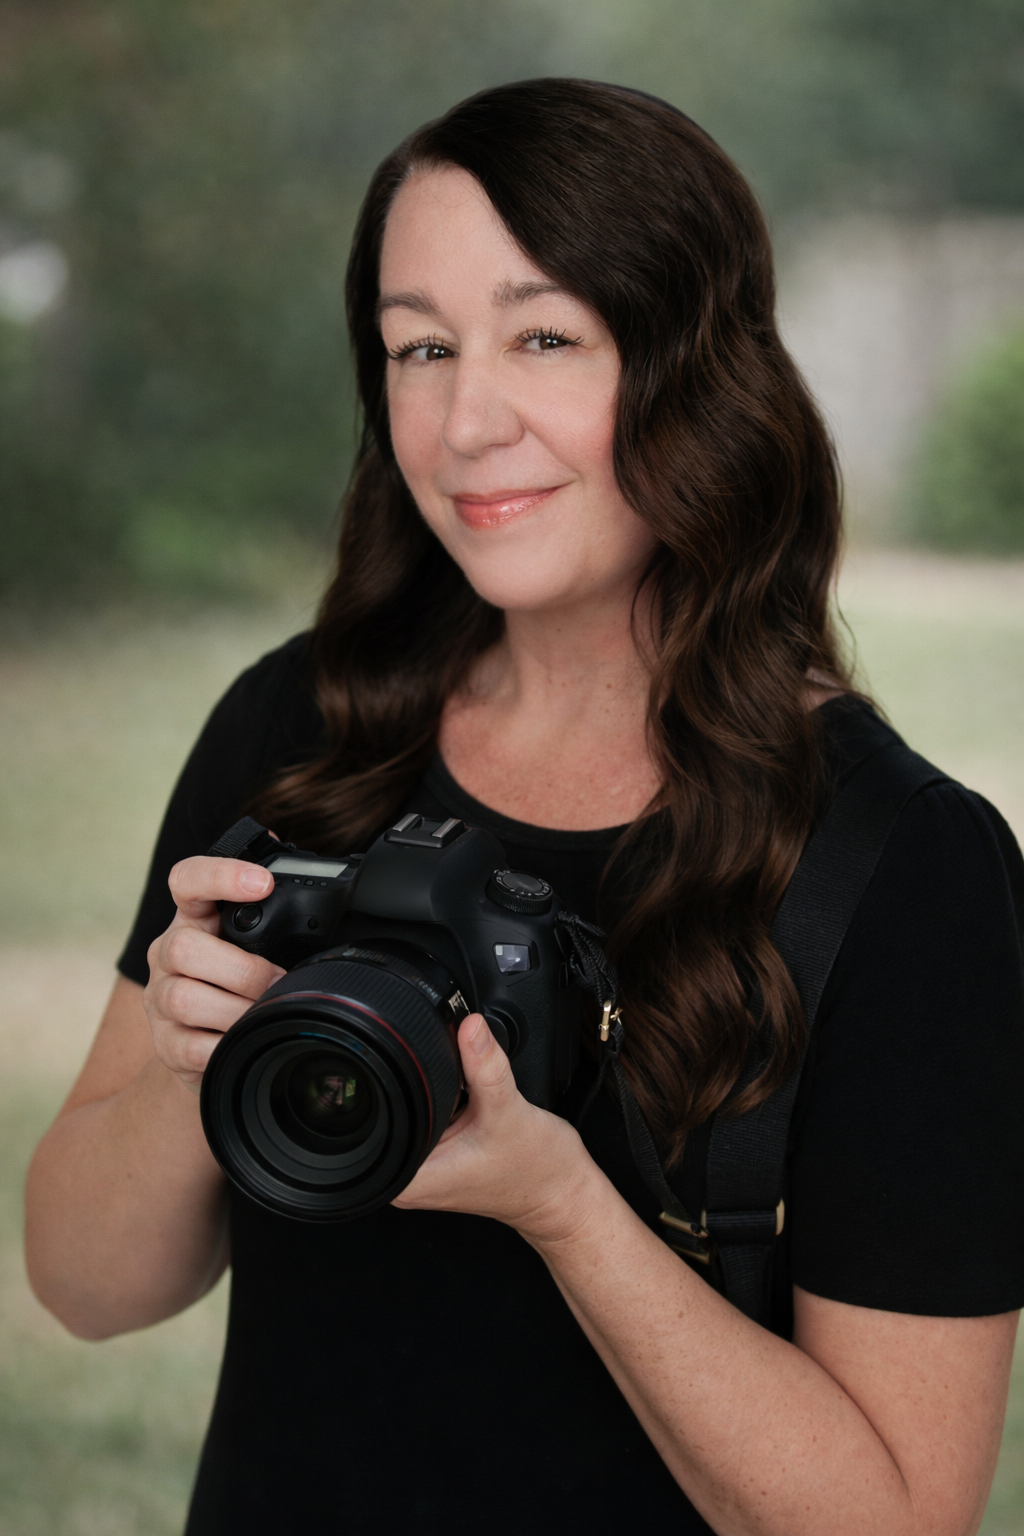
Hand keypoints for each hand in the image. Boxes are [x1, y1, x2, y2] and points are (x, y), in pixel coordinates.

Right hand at [144, 856, 285, 1092]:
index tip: (263, 883)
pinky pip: (189, 1046)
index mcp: (194, 918)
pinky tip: (245, 1042)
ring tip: (264, 1014)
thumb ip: (274, 916)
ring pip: (184, 998)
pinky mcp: (163, 1042)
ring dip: (235, 1010)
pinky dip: (224, 1047)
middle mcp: (168, 952)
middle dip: (242, 969)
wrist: (207, 1040)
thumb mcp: (255, 942)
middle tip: (278, 982)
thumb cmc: (239, 982)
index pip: (189, 880)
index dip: (220, 875)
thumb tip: (319, 880)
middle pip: (184, 948)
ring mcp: (160, 998)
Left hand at [392, 1013, 600, 1246]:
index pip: (381, 1114)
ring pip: (418, 1107)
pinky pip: (435, 1113)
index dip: (405, 1083)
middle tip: (466, 1095)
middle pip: (398, 1106)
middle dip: (430, 1088)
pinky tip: (475, 1108)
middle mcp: (411, 1177)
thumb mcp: (508, 1111)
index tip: (438, 1075)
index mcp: (412, 1178)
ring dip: (443, 1095)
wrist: (564, 1193)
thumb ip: (485, 1066)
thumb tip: (469, 1027)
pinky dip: (453, 1101)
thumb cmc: (538, 1172)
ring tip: (473, 1105)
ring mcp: (427, 1167)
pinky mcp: (444, 1155)